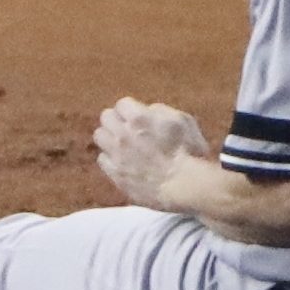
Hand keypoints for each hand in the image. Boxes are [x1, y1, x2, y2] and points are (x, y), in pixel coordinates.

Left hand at [93, 97, 210, 209]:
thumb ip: (161, 111)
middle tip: (128, 127)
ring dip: (110, 137)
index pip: (122, 104)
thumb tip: (147, 111)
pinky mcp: (116, 173)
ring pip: (100, 136)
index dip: (132, 109)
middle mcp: (123, 134)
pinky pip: (102, 159)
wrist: (184, 185)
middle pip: (106, 117)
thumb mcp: (183, 121)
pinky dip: (111, 158)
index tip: (139, 116)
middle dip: (117, 119)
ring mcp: (117, 155)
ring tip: (122, 143)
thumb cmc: (189, 151)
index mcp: (139, 118)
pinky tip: (124, 161)